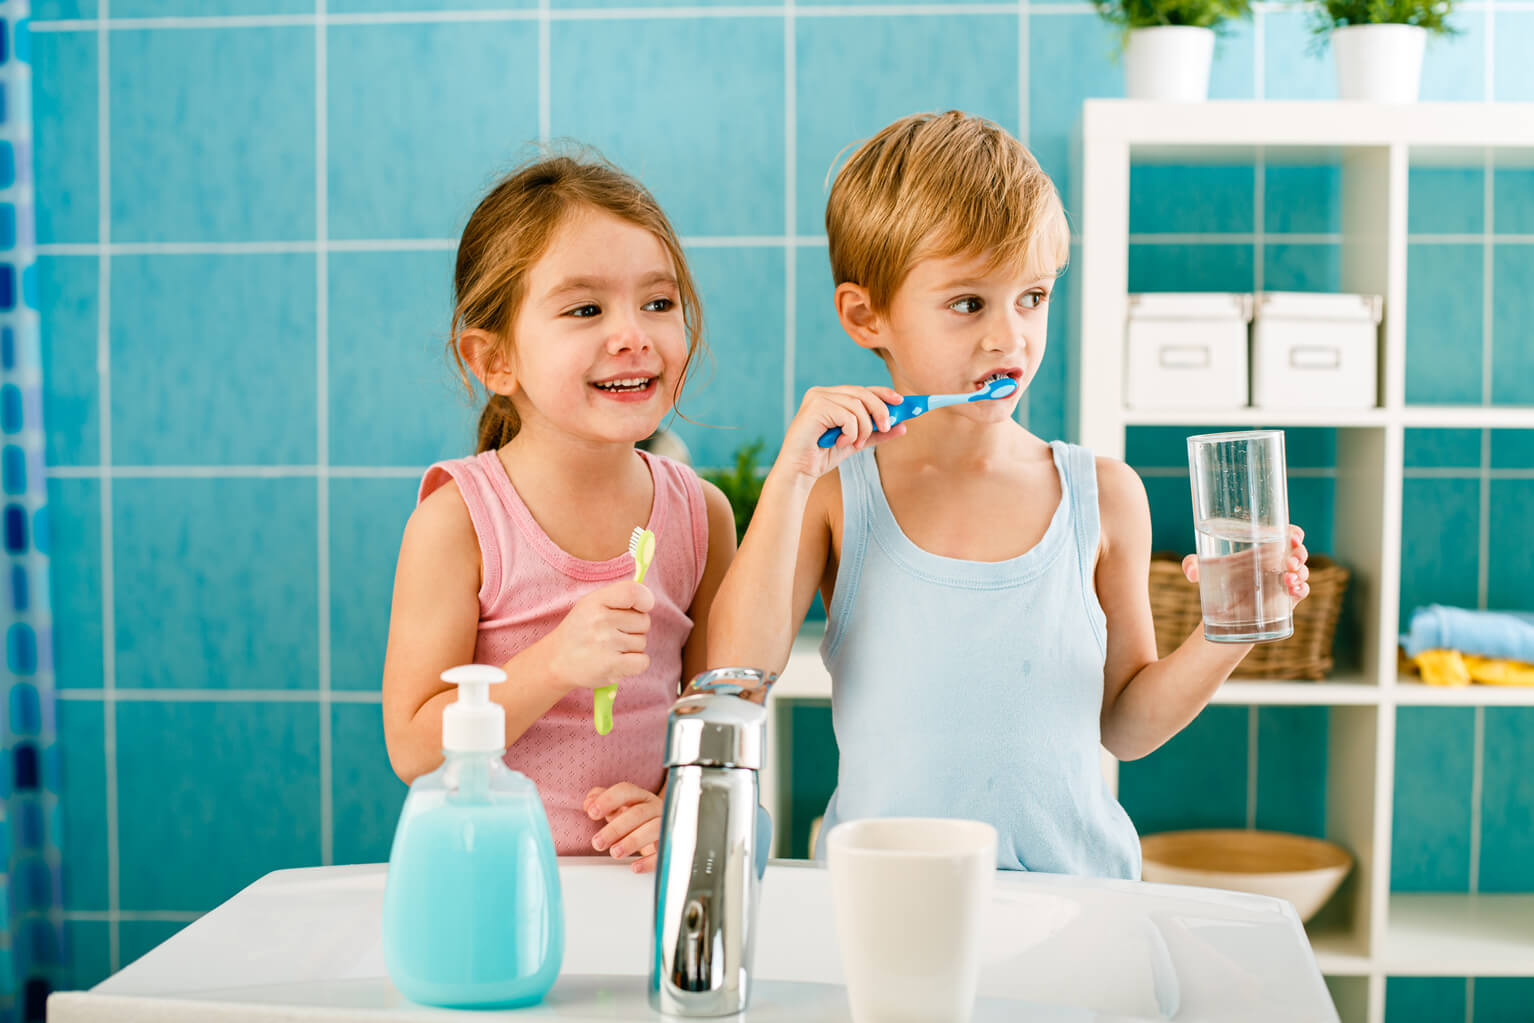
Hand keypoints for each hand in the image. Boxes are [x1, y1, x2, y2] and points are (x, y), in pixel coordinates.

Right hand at [545, 580, 654, 691]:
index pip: (633, 592)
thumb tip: (648, 598)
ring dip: (631, 647)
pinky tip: (618, 661)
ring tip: (610, 648)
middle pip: (644, 621)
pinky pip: (643, 661)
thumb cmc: (580, 630)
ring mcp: (606, 644)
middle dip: (635, 628)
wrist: (556, 661)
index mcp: (595, 601)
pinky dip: (635, 664)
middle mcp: (600, 621)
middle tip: (614, 633)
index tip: (641, 607)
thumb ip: (618, 597)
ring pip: (642, 642)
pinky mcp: (611, 666)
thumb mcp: (591, 605)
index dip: (645, 599)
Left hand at [585, 783, 662, 872]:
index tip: (592, 813)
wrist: (664, 833)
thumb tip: (589, 802)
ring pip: (653, 829)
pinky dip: (649, 861)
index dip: (608, 800)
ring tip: (615, 853)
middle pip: (638, 813)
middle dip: (615, 828)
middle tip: (597, 843)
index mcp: (640, 797)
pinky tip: (634, 867)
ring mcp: (666, 826)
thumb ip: (602, 801)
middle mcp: (655, 808)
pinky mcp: (672, 846)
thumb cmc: (638, 821)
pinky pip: (663, 852)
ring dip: (632, 841)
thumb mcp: (620, 808)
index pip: (626, 791)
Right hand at [774, 385, 907, 482]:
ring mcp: (817, 397)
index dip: (883, 393)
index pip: (862, 389)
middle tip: (886, 428)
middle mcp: (822, 393)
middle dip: (880, 411)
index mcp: (830, 396)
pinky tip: (841, 442)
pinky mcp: (815, 407)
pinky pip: (847, 416)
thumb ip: (875, 434)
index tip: (900, 402)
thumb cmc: (821, 456)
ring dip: (863, 428)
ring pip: (857, 405)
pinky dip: (851, 432)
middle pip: (863, 393)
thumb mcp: (855, 442)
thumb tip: (902, 426)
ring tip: (854, 443)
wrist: (799, 471)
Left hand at [1182, 524, 1309, 611]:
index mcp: (1262, 549)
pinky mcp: (1286, 600)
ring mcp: (1282, 581)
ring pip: (1302, 571)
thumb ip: (1192, 565)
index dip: (1294, 533)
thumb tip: (1190, 571)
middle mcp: (1276, 563)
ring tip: (1288, 580)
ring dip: (1301, 573)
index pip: (1286, 534)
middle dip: (1299, 554)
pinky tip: (1294, 591)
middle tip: (1290, 562)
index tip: (1292, 536)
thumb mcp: (1203, 571)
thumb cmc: (1217, 583)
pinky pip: (1301, 591)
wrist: (1222, 614)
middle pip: (1298, 551)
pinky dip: (1302, 589)